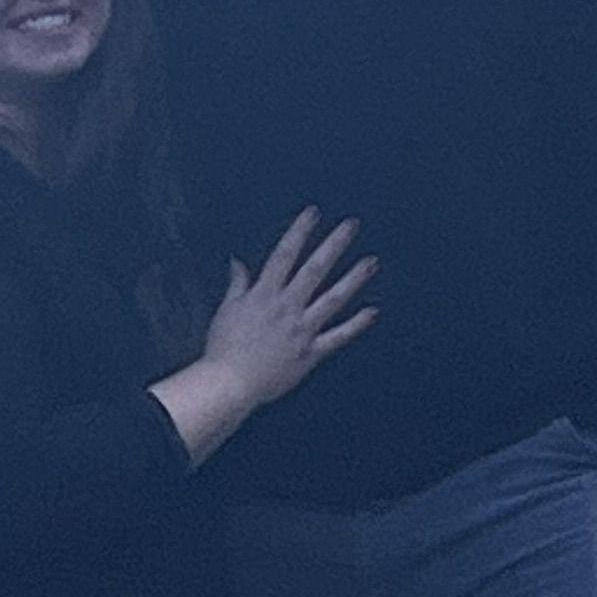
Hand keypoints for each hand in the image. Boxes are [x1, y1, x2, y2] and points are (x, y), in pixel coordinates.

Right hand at [197, 210, 378, 413]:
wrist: (229, 384)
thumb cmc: (223, 349)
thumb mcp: (227, 310)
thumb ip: (237, 284)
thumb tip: (236, 261)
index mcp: (264, 294)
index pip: (284, 254)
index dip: (300, 231)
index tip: (313, 212)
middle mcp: (286, 308)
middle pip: (315, 269)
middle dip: (334, 245)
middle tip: (351, 226)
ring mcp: (302, 330)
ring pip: (333, 299)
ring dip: (354, 278)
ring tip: (371, 262)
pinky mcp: (311, 353)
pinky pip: (338, 337)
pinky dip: (356, 325)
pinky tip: (372, 312)